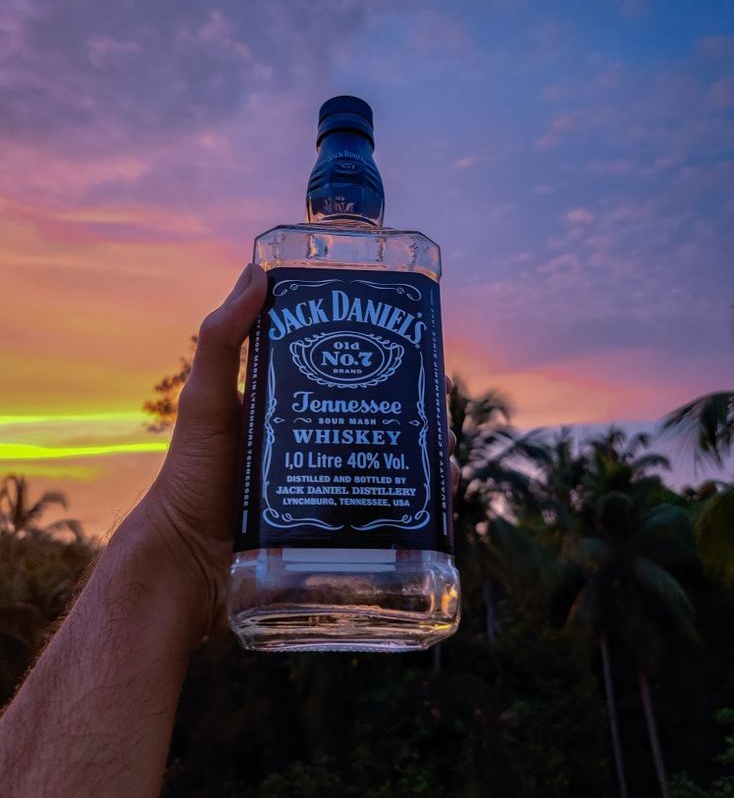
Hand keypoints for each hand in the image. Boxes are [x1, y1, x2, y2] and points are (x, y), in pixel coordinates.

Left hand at [139, 264, 459, 637]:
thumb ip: (221, 339)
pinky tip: (440, 491)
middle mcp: (318, 433)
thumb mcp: (207, 400)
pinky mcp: (340, 520)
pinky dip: (420, 496)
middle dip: (416, 400)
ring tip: (445, 447)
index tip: (415, 339)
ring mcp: (332, 478)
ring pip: (393, 454)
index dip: (383, 350)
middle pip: (380, 409)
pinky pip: (389, 502)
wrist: (190, 560)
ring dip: (426, 448)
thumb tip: (256, 271)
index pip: (346, 365)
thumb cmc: (191, 475)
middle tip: (438, 395)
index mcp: (292, 398)